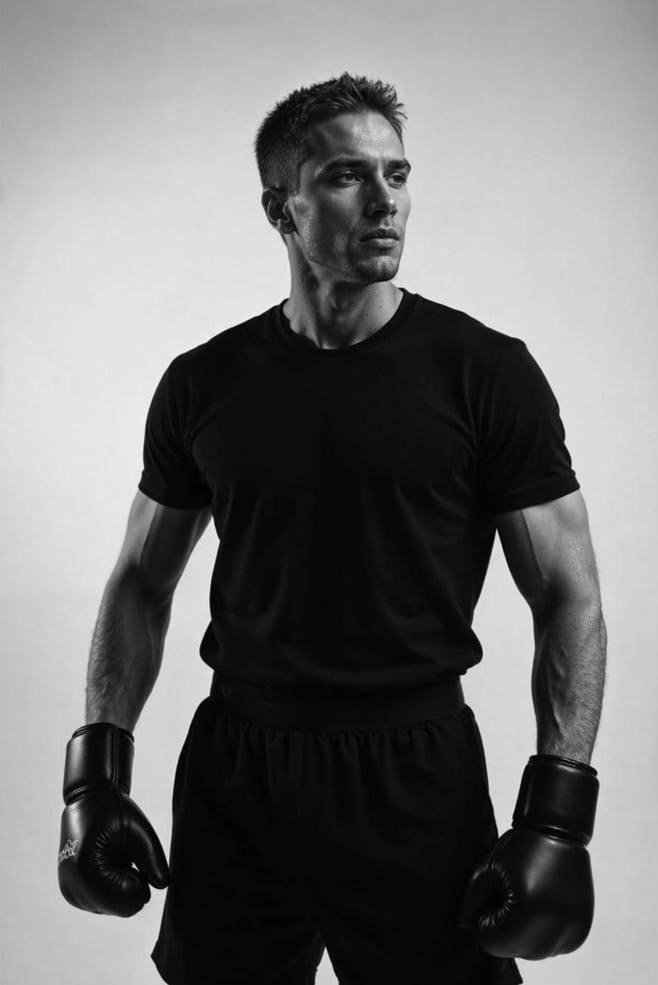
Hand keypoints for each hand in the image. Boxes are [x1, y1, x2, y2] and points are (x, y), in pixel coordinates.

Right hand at [58, 723, 169, 916]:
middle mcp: (72, 887)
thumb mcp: (141, 832)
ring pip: (112, 907)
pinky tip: (110, 864)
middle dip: (132, 886)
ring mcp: (69, 892)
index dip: (141, 886)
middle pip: (120, 908)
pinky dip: (113, 888)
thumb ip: (154, 861)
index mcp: (85, 870)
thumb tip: (163, 886)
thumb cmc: (115, 811)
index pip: (125, 903)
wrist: (88, 799)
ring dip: (122, 887)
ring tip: (117, 858)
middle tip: (128, 857)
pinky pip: (103, 902)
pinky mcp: (71, 892)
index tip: (139, 862)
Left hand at [459, 755, 598, 959]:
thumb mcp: (487, 870)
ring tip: (528, 898)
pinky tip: (543, 904)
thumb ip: (472, 902)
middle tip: (509, 896)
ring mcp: (573, 930)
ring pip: (537, 951)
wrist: (558, 831)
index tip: (493, 898)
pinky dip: (546, 932)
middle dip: (507, 930)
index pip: (494, 944)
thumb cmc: (518, 848)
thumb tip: (466, 927)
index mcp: (528, 913)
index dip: (486, 923)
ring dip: (527, 934)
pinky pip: (556, 945)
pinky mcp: (583, 928)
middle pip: (517, 951)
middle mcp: (555, 927)